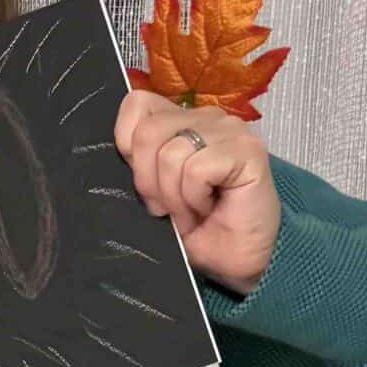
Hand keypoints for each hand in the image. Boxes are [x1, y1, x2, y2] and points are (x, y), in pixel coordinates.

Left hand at [113, 89, 280, 294]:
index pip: (137, 104)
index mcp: (181, 121)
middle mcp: (206, 118)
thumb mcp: (154, 193)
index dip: (128, 145)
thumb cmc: (200, 230)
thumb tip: (117, 154)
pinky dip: (195, 198)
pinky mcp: (248, 150)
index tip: (145, 183)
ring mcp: (230, 131)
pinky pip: (197, 169)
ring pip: (171, 153)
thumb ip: (138, 163)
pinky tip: (209, 208)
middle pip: (148, 131)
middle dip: (148, 181)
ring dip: (174, 196)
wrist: (239, 262)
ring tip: (191, 211)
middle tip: (167, 207)